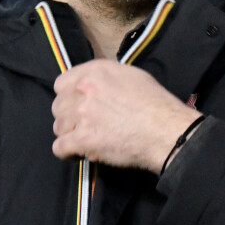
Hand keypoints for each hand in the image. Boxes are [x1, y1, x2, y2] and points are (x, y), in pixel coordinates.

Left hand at [52, 60, 199, 172]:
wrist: (166, 130)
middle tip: (86, 126)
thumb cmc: (156, 104)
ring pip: (58, 128)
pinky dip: (68, 153)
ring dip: (70, 135)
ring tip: (88, 141)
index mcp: (95, 71)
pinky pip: (59, 148)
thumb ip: (105, 79)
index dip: (69, 97)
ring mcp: (81, 114)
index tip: (79, 107)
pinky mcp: (82, 139)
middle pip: (58, 106)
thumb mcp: (132, 76)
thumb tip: (95, 88)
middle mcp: (84, 89)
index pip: (61, 84)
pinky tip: (80, 153)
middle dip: (69, 118)